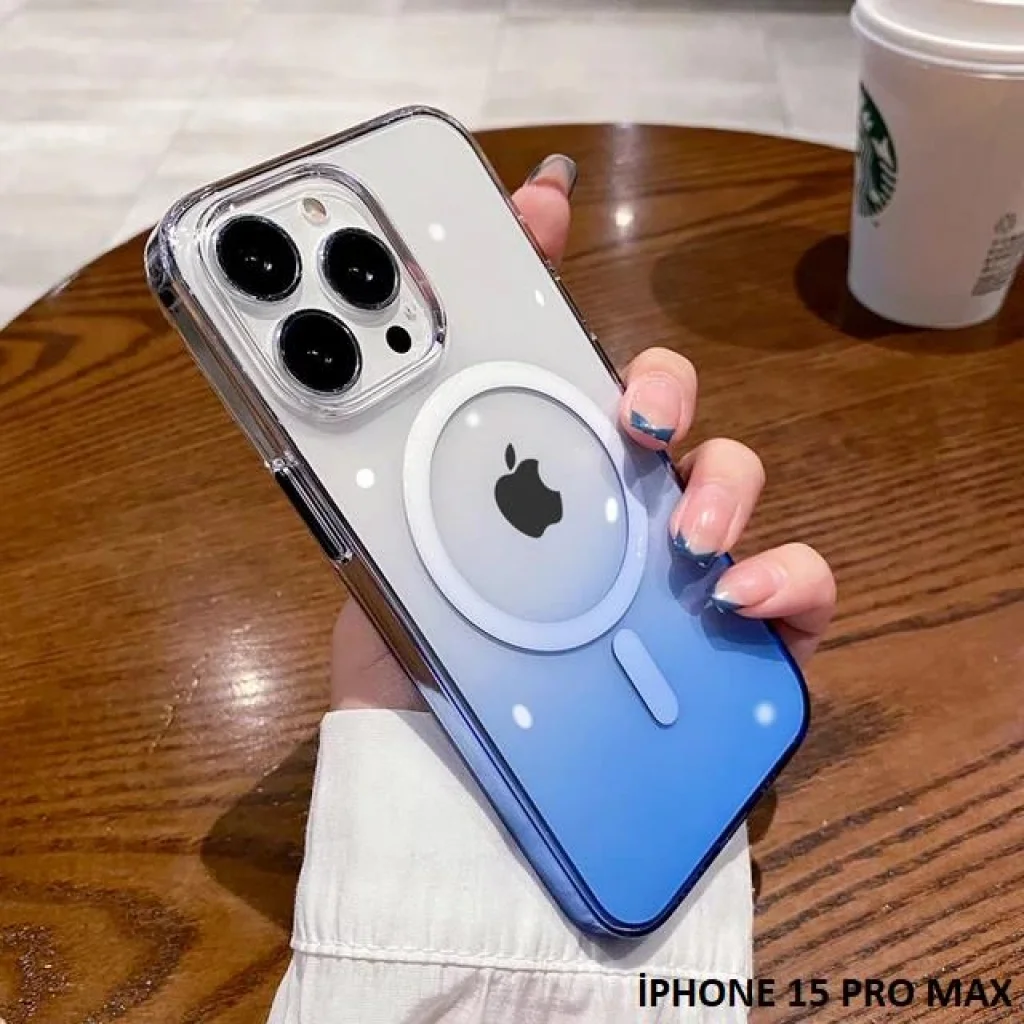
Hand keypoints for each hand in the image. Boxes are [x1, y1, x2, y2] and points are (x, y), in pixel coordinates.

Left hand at [331, 154, 835, 710]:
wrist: (460, 806)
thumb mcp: (373, 565)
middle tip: (633, 418)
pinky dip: (789, 575)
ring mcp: (677, 566)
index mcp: (523, 472)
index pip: (545, 356)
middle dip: (661, 385)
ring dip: (725, 481)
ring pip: (734, 476)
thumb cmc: (418, 679)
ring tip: (687, 535)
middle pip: (661, 405)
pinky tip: (741, 595)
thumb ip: (367, 480)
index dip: (547, 268)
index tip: (538, 201)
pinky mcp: (738, 638)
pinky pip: (801, 586)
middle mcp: (607, 505)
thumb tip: (331, 389)